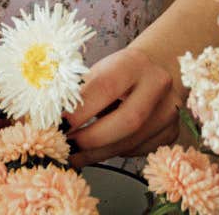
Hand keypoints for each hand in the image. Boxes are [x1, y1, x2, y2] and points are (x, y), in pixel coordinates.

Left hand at [64, 44, 182, 167]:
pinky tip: (97, 150)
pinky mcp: (171, 132)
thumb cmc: (118, 71)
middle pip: (126, 121)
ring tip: (72, 156)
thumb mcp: (99, 71)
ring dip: (97, 153)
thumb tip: (48, 121)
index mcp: (134, 62)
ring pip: (131, 142)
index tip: (58, 125)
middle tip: (65, 147)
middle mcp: (158, 85)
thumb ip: (79, 93)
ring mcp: (169, 111)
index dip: (81, 110)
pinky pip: (137, 150)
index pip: (106, 87)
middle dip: (91, 139)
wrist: (157, 69)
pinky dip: (113, 152)